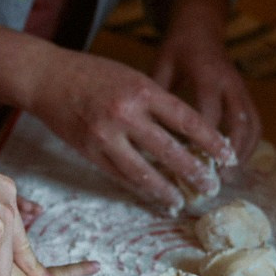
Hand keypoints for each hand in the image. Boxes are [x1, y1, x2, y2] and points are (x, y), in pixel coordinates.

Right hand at [26, 49, 232, 209]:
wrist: (47, 77)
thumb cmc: (93, 74)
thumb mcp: (131, 77)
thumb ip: (156, 101)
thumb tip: (187, 132)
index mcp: (142, 90)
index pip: (186, 120)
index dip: (210, 141)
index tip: (228, 156)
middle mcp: (125, 114)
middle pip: (169, 151)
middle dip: (194, 172)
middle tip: (211, 187)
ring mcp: (105, 135)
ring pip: (143, 171)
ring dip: (165, 190)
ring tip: (181, 201)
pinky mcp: (89, 151)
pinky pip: (120, 175)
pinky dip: (139, 187)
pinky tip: (153, 195)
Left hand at [152, 0, 260, 163]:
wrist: (201, 26)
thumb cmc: (177, 48)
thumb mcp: (161, 65)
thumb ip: (157, 94)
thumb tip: (147, 132)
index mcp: (207, 74)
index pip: (209, 114)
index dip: (202, 142)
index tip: (190, 164)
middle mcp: (230, 83)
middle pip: (239, 123)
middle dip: (230, 153)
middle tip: (217, 179)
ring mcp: (242, 88)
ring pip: (253, 125)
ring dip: (244, 153)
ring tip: (230, 177)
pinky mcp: (246, 94)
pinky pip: (256, 122)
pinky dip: (249, 144)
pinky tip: (236, 163)